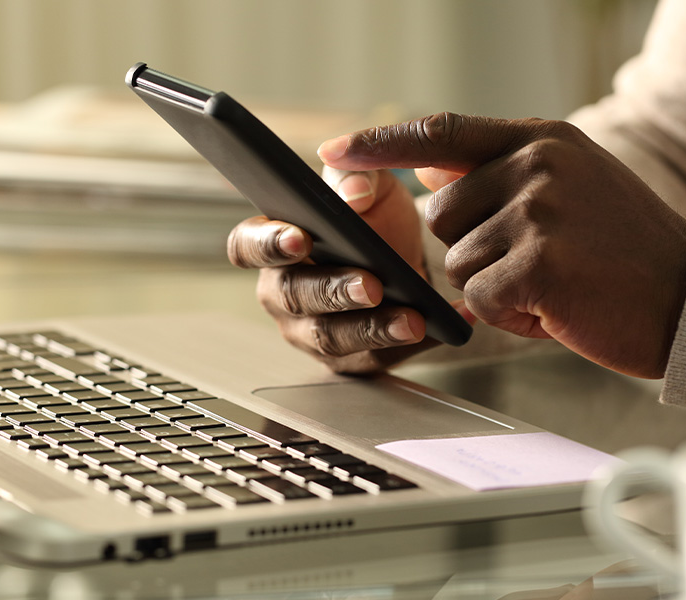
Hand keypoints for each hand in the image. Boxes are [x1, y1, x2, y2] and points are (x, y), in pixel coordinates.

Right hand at [226, 168, 466, 373]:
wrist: (409, 257)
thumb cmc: (374, 219)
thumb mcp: (370, 185)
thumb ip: (358, 174)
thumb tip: (353, 192)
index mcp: (273, 242)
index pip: (246, 245)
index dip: (267, 244)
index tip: (300, 237)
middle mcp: (282, 292)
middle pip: (293, 296)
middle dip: (333, 291)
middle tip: (371, 284)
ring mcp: (310, 332)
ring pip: (330, 337)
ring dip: (371, 328)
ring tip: (412, 318)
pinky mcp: (349, 360)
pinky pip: (373, 358)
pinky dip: (409, 345)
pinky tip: (438, 328)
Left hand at [319, 113, 685, 377]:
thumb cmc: (621, 248)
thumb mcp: (569, 186)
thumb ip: (498, 174)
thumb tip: (428, 171)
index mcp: (539, 139)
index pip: (441, 131)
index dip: (381, 143)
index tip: (335, 152)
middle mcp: (536, 164)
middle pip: (439, 216)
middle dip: (472, 250)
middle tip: (534, 260)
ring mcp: (539, 210)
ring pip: (456, 262)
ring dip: (494, 285)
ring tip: (552, 282)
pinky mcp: (539, 262)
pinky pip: (480, 299)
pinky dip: (509, 315)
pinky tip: (555, 306)